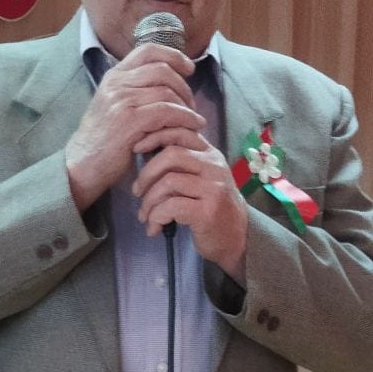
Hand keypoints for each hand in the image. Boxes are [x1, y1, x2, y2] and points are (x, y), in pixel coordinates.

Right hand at [65, 43, 202, 211]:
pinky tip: (194, 127)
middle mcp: (116, 83)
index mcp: (113, 77)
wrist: (81, 166)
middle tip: (191, 104)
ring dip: (187, 105)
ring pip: (167, 90)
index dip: (173, 55)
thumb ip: (132, 92)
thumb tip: (164, 85)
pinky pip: (167, 111)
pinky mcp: (130, 120)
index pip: (148, 50)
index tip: (188, 68)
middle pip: (162, 69)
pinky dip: (185, 118)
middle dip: (184, 85)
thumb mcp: (111, 107)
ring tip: (193, 119)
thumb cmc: (101, 143)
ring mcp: (122, 100)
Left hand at [132, 135, 248, 275]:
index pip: (181, 132)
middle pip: (171, 155)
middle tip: (137, 192)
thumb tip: (147, 152)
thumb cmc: (210, 209)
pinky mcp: (207, 211)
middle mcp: (214, 166)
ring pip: (168, 182)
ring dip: (149, 201)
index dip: (155, 136)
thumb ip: (182, 165)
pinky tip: (154, 228)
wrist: (235, 239)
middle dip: (146, 174)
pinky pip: (171, 206)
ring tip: (145, 217)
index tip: (137, 148)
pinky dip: (156, 217)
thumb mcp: (201, 180)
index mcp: (210, 154)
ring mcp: (213, 188)